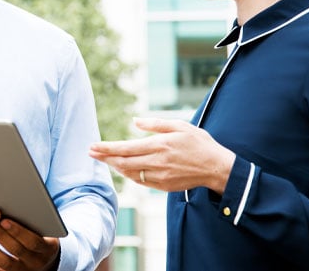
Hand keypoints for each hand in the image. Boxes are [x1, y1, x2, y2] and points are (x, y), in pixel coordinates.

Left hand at [0, 218, 59, 270]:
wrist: (41, 261)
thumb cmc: (38, 235)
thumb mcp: (41, 229)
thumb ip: (31, 219)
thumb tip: (13, 198)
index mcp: (47, 248)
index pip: (33, 241)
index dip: (18, 231)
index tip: (4, 220)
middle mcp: (36, 263)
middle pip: (17, 251)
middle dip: (0, 236)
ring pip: (4, 263)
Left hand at [89, 118, 234, 193]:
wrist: (217, 168)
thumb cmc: (199, 143)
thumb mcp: (180, 125)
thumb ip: (155, 124)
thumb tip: (135, 121)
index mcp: (160, 145)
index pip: (126, 148)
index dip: (107, 148)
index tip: (93, 147)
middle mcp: (157, 162)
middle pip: (123, 162)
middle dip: (105, 158)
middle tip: (91, 153)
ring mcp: (160, 176)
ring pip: (130, 173)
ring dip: (115, 166)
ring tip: (105, 159)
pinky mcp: (164, 186)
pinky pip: (141, 181)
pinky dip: (129, 174)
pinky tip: (123, 168)